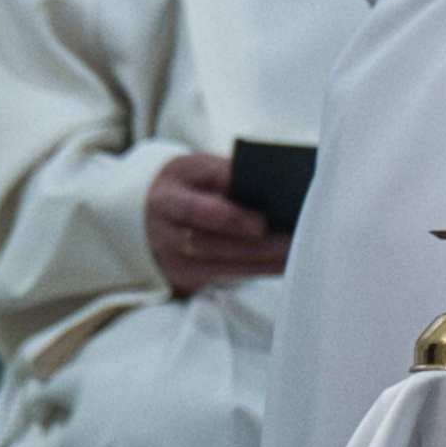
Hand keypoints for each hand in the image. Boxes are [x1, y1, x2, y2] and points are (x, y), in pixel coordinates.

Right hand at [142, 152, 289, 295]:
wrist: (147, 211)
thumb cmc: (184, 183)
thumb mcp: (197, 168)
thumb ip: (228, 173)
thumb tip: (271, 183)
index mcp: (165, 200)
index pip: (195, 211)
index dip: (230, 219)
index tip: (263, 222)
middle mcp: (164, 236)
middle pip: (215, 245)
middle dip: (258, 246)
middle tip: (296, 241)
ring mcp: (173, 262)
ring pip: (224, 267)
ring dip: (265, 262)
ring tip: (299, 252)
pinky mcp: (187, 278)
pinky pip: (228, 277)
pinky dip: (259, 270)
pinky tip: (284, 263)